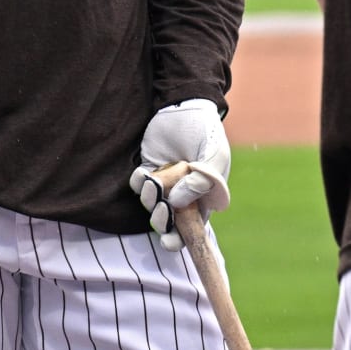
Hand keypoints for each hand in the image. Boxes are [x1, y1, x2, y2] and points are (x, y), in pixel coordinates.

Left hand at [128, 98, 230, 249]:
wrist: (186, 107)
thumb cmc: (207, 134)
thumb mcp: (213, 157)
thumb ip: (201, 183)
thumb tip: (177, 203)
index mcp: (203, 199)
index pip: (191, 229)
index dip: (180, 240)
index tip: (169, 242)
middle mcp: (182, 196)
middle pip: (167, 222)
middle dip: (161, 220)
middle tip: (162, 208)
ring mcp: (164, 183)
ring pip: (150, 204)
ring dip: (149, 198)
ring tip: (154, 182)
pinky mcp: (148, 168)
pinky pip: (137, 185)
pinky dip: (138, 182)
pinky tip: (144, 171)